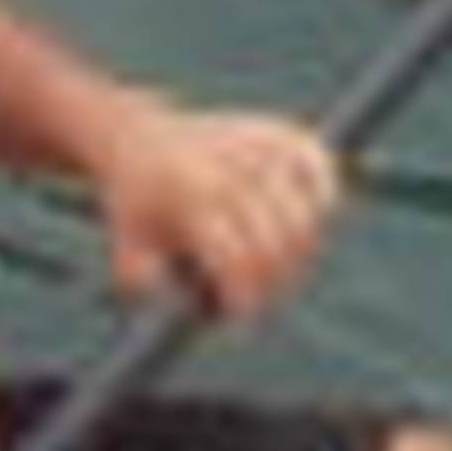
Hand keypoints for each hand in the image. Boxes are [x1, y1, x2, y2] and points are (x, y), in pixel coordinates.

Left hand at [87, 94, 343, 319]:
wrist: (139, 139)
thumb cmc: (139, 206)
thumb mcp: (128, 247)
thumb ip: (144, 283)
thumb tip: (175, 310)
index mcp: (190, 195)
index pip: (237, 256)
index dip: (244, 297)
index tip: (239, 316)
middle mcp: (227, 168)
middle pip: (275, 245)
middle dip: (271, 286)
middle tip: (259, 299)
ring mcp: (254, 147)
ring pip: (302, 214)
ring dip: (297, 256)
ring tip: (275, 268)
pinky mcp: (277, 134)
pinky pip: (316, 164)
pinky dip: (323, 194)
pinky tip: (310, 220)